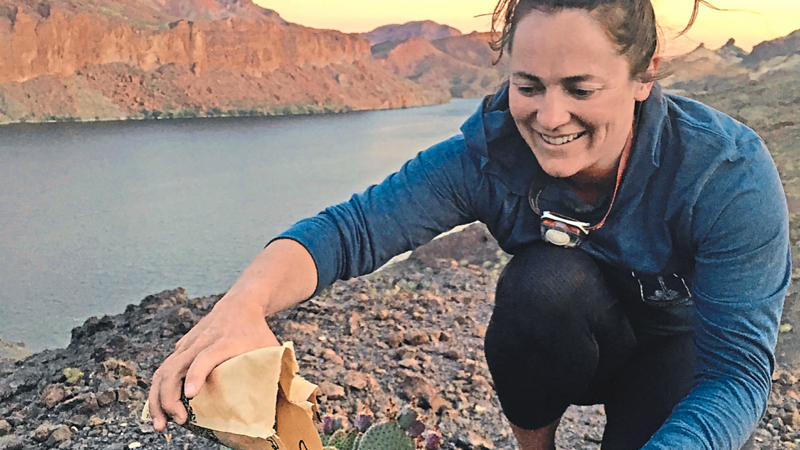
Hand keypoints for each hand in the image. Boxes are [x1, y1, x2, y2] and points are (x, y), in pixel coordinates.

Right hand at [147, 295, 279, 430]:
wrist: (240, 303)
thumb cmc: (257, 331)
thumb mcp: (270, 346)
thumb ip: (278, 369)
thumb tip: (291, 400)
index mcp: (224, 342)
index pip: (204, 358)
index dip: (197, 375)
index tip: (191, 395)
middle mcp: (201, 342)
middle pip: (175, 367)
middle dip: (169, 397)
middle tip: (178, 421)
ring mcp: (187, 344)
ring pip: (163, 371)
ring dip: (157, 399)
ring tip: (160, 424)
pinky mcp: (180, 348)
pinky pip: (163, 370)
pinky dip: (157, 391)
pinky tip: (160, 411)